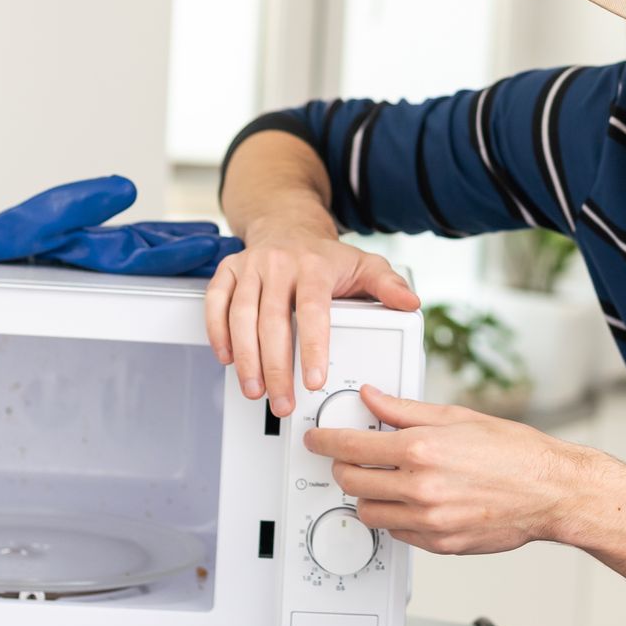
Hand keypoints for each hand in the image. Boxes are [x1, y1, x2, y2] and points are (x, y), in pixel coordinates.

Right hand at [204, 228, 419, 417]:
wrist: (288, 225)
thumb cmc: (326, 257)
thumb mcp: (365, 265)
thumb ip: (388, 286)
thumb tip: (410, 303)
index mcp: (314, 266)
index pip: (312, 310)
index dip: (312, 347)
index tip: (314, 379)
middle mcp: (279, 264)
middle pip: (272, 321)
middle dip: (276, 367)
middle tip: (283, 400)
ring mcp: (251, 267)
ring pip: (241, 315)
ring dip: (246, 358)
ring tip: (255, 390)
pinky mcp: (228, 270)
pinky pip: (215, 302)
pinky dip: (217, 332)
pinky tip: (227, 358)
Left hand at [303, 385, 599, 553]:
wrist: (551, 491)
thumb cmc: (514, 452)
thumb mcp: (456, 417)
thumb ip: (405, 409)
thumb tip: (372, 398)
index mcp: (421, 450)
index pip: (350, 447)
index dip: (325, 441)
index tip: (317, 439)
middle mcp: (421, 488)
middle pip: (350, 483)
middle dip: (342, 468)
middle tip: (349, 459)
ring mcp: (429, 521)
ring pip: (368, 513)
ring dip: (367, 496)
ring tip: (385, 481)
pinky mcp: (439, 544)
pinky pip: (396, 534)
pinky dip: (395, 518)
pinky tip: (411, 501)